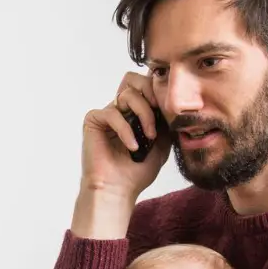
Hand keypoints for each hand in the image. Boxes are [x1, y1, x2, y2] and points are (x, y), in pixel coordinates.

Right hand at [72, 73, 171, 238]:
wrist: (119, 189)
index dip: (158, 90)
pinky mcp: (94, 120)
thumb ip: (164, 120)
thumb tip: (173, 101)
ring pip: (127, 95)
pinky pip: (112, 114)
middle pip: (134, 79)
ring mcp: (107, 113)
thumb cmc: (138, 170)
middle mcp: (121, 109)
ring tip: (149, 137)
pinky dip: (126, 130)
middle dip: (150, 91)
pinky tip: (133, 147)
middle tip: (160, 110)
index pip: (146, 86)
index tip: (170, 108)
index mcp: (136, 111)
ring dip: (144, 114)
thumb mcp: (161, 142)